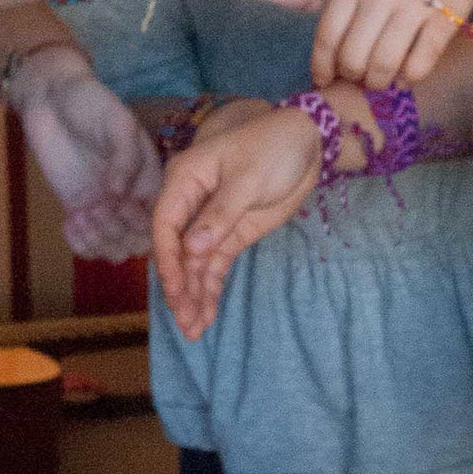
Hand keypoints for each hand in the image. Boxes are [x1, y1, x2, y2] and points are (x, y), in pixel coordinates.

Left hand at [10, 43, 160, 260]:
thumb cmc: (90, 104)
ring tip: (83, 213)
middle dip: (119, 232)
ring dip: (99, 240)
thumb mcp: (117, 122)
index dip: (144, 222)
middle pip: (138, 241)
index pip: (160, 217)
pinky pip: (87, 247)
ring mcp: (104, 206)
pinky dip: (80, 244)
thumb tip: (120, 195)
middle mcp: (131, 196)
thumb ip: (125, 157)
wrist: (52, 99)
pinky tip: (70, 220)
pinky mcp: (79, 210)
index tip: (122, 205)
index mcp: (150, 175)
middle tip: (99, 208)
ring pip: (113, 249)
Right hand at [152, 104, 323, 339]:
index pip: (166, 222)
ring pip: (194, 263)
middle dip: (179, 286)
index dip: (167, 257)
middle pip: (176, 249)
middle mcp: (191, 202)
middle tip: (185, 321)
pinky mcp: (231, 235)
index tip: (175, 288)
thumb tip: (191, 249)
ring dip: (192, 295)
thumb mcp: (248, 178)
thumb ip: (220, 214)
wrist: (307, 143)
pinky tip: (207, 315)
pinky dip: (210, 288)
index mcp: (186, 178)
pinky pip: (214, 265)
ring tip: (193, 330)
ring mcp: (211, 222)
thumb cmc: (273, 147)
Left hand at [312, 0, 472, 88]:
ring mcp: (414, 5)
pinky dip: (410, 77)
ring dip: (379, 82)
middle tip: (358, 78)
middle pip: (353, 56)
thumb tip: (336, 41)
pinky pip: (421, 62)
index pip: (328, 35)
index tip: (324, 78)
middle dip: (352, 76)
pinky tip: (408, 74)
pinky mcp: (447, 15)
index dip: (323, 65)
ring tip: (382, 80)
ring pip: (384, 65)